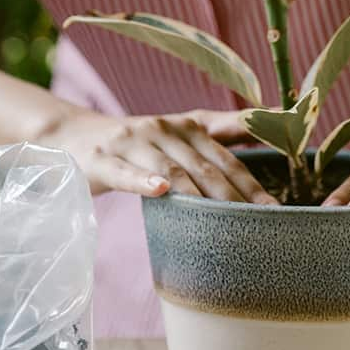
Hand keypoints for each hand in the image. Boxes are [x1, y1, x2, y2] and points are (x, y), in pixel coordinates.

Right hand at [39, 107, 274, 203]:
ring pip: (173, 172)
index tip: (276, 203)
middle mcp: (164, 129)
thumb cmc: (138, 142)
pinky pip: (127, 173)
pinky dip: (144, 183)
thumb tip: (268, 131)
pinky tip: (161, 192)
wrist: (73, 135)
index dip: (252, 179)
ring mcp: (133, 142)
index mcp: (188, 125)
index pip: (228, 154)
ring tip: (223, 219)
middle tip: (261, 224)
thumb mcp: (178, 135)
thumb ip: (219, 135)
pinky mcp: (103, 159)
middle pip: (206, 167)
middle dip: (236, 196)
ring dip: (200, 196)